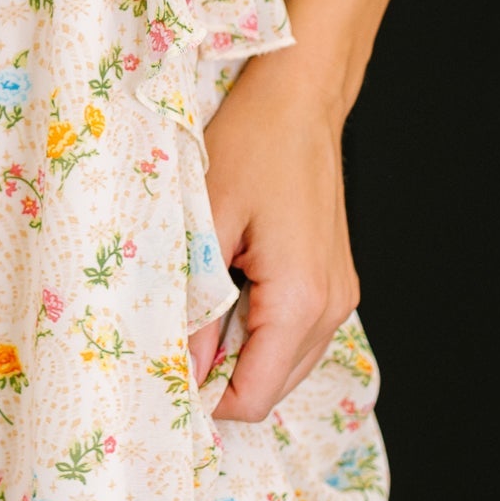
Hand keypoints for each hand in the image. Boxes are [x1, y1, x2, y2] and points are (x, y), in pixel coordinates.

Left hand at [187, 48, 357, 424]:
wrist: (299, 99)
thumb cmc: (252, 144)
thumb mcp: (206, 222)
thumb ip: (194, 305)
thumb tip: (177, 367)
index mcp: (300, 301)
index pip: (252, 398)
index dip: (201, 400)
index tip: (159, 377)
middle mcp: (332, 309)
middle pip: (269, 390)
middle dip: (218, 379)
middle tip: (170, 341)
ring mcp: (340, 296)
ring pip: (283, 366)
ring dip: (237, 355)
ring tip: (198, 308)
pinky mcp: (335, 282)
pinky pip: (294, 335)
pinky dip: (257, 332)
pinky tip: (228, 292)